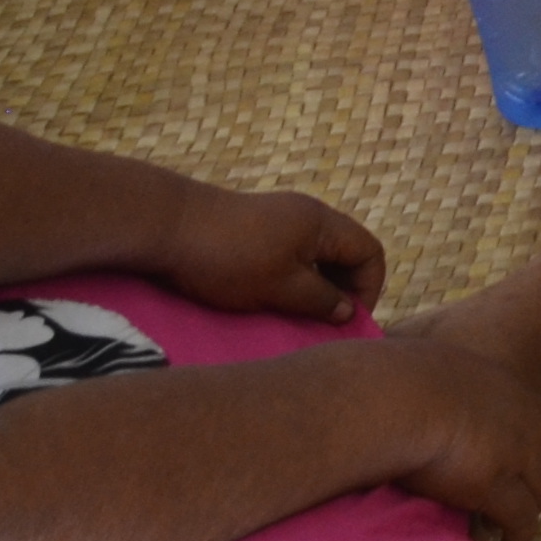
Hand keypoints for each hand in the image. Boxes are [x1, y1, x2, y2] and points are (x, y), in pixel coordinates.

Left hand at [152, 177, 384, 322]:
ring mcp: (282, 220)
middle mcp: (309, 217)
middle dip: (343, 289)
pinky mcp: (257, 229)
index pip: (370, 252)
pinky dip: (294, 278)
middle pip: (346, 253)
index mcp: (323, 224)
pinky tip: (272, 298)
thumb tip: (348, 311)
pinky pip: (293, 255)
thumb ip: (320, 300)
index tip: (349, 321)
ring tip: (299, 316)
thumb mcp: (280, 287)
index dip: (369, 288)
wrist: (170, 229)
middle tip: (326, 324)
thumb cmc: (231, 259)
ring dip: (317, 286)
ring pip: (317, 257)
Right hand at [372, 334, 540, 536]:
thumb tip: (391, 363)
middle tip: (523, 496)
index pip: (528, 416)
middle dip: (537, 475)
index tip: (508, 459)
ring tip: (519, 526)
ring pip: (540, 487)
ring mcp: (513, 450)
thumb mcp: (418, 362)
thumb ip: (420, 373)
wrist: (393, 394)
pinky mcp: (495, 485)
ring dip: (530, 506)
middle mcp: (521, 415)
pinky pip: (519, 517)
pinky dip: (519, 534)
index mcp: (501, 382)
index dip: (521, 442)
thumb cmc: (390, 375)